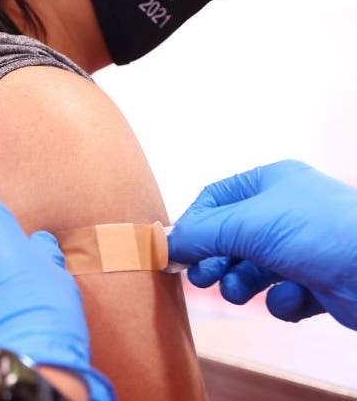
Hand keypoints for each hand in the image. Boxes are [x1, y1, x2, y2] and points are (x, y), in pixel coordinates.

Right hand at [168, 160, 356, 329]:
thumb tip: (163, 242)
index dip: (193, 225)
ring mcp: (303, 248)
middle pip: (230, 237)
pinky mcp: (318, 283)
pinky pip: (280, 294)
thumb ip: (201, 232)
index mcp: (270, 183)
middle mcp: (285, 211)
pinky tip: (293, 299)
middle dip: (215, 259)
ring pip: (251, 268)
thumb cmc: (322, 233)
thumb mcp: (248, 223)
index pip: (215, 200)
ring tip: (242, 292)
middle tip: (203, 279)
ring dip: (241, 283)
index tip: (176, 251)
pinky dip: (280, 301)